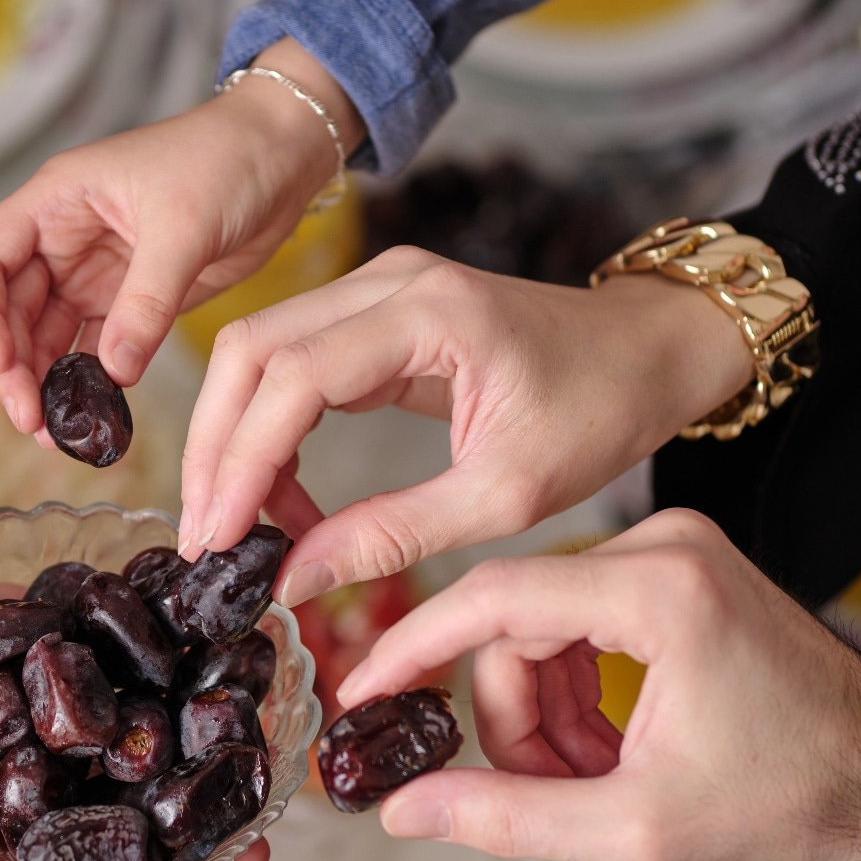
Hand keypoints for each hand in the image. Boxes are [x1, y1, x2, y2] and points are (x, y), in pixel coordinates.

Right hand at [0, 39, 362, 439]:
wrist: (284, 156)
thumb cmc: (227, 158)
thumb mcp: (184, 227)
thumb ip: (146, 302)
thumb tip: (114, 373)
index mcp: (57, 200)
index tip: (2, 361)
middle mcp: (65, 237)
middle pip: (13, 308)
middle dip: (14, 364)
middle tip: (31, 418)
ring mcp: (97, 270)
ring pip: (49, 334)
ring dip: (46, 381)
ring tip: (55, 433)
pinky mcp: (133, 298)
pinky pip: (96, 346)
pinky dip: (90, 381)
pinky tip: (91, 414)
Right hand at [177, 247, 752, 605]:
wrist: (653, 352)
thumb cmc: (599, 412)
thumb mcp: (505, 496)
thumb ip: (393, 535)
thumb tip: (294, 579)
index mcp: (431, 312)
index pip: (294, 376)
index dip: (241, 459)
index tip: (219, 536)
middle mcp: (392, 281)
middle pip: (253, 348)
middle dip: (216, 447)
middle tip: (207, 536)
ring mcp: (381, 287)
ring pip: (261, 349)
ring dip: (236, 436)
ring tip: (239, 525)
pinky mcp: (380, 311)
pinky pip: (297, 360)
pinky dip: (273, 426)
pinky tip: (281, 494)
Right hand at [335, 509, 860, 860]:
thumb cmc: (795, 792)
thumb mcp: (638, 827)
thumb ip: (508, 817)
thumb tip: (402, 810)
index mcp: (658, 590)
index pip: (491, 599)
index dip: (414, 651)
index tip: (365, 693)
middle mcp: (663, 546)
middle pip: (514, 619)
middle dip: (508, 714)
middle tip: (534, 789)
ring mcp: (672, 549)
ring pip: (541, 622)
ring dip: (543, 708)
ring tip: (586, 779)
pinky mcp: (678, 566)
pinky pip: (580, 617)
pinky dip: (576, 687)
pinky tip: (609, 746)